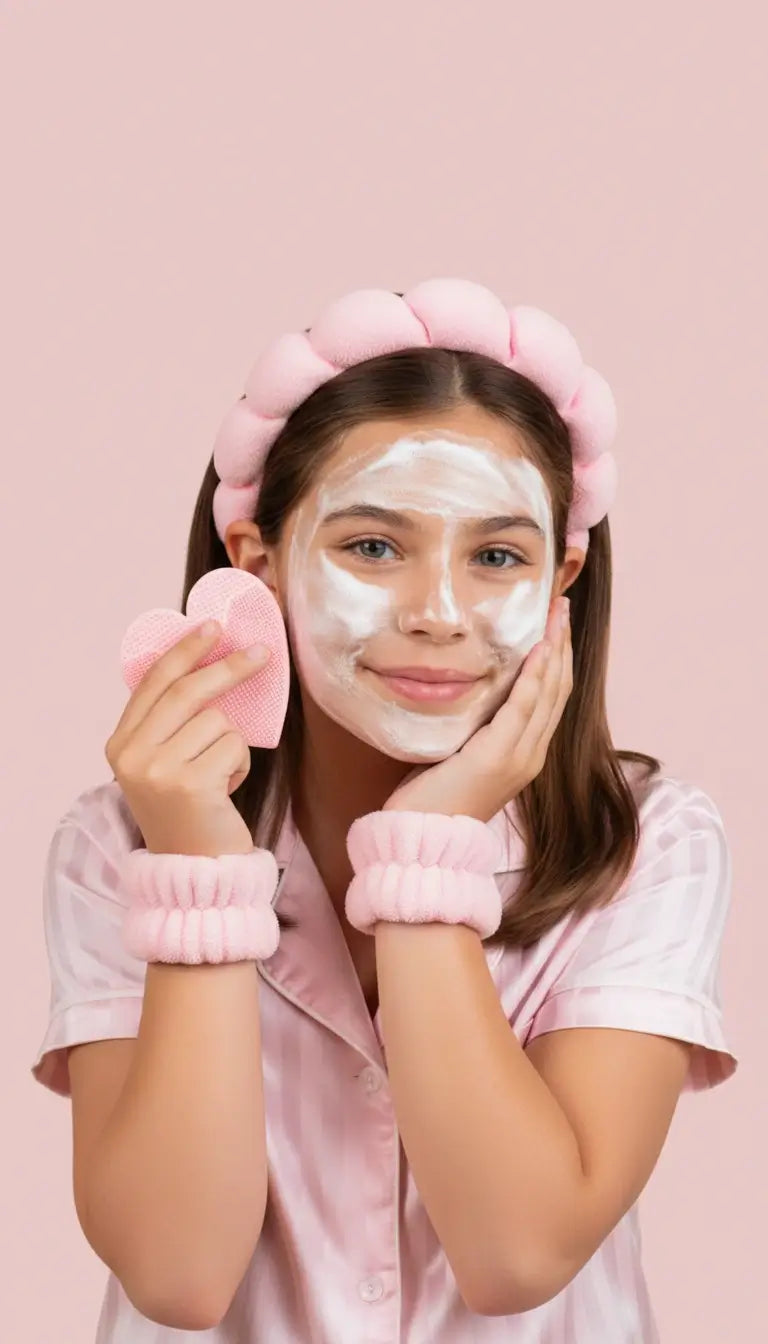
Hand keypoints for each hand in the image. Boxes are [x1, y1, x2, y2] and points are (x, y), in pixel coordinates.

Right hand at [106, 621, 270, 855]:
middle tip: (261, 652)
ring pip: (218, 721)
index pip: (154, 682)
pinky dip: (241, 765)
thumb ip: (173, 720)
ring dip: (233, 743)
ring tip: (221, 774)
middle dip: (229, 667)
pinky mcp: (189, 784)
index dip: (185, 650)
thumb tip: (211, 662)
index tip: (212, 626)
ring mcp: (158, 770)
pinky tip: (226, 789)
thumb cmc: (188, 811)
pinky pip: (233, 747)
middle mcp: (132, 755)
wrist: (193, 871)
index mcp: (120, 744)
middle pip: (188, 691)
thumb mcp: (165, 762)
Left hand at [382, 595, 571, 821]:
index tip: (558, 624)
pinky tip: (539, 650)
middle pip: (559, 689)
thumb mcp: (459, 755)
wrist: (422, 840)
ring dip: (555, 650)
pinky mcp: (498, 758)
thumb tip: (467, 694)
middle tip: (563, 605)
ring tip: (558, 615)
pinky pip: (523, 709)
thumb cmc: (432, 801)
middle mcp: (531, 755)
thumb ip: (474, 730)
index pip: (552, 698)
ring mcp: (519, 758)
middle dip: (563, 644)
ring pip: (549, 693)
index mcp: (524, 754)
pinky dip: (535, 677)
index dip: (559, 659)